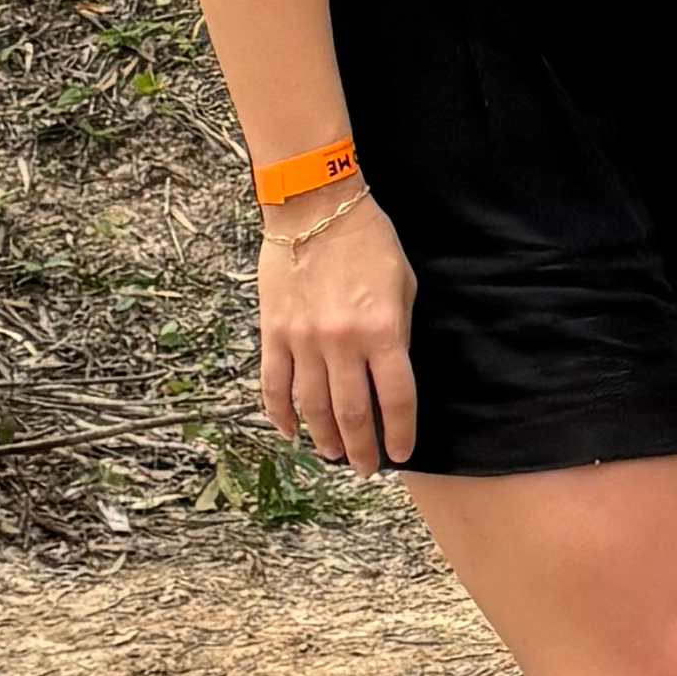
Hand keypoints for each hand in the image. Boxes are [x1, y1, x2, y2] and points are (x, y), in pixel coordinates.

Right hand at [258, 188, 416, 473]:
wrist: (315, 208)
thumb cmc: (368, 241)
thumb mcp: (403, 285)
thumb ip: (398, 333)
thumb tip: (390, 376)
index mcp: (382, 330)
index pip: (396, 398)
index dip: (401, 432)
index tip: (402, 453)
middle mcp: (342, 343)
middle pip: (353, 413)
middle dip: (362, 448)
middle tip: (367, 468)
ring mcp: (303, 340)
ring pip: (312, 407)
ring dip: (323, 438)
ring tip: (333, 456)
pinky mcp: (273, 333)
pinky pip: (274, 385)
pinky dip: (281, 415)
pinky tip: (291, 433)